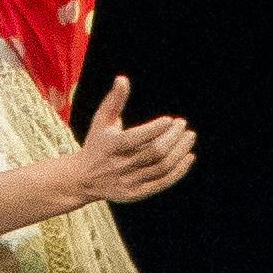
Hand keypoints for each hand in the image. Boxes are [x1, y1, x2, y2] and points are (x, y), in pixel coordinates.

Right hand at [70, 78, 196, 205]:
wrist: (83, 179)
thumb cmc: (97, 143)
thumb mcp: (101, 121)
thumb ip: (114, 100)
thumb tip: (123, 79)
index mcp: (109, 146)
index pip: (136, 138)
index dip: (155, 129)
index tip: (170, 120)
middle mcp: (118, 166)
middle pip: (154, 152)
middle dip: (172, 137)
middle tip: (182, 124)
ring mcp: (128, 181)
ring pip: (161, 167)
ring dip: (179, 151)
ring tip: (189, 137)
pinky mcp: (135, 193)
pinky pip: (162, 182)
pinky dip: (179, 171)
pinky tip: (188, 157)